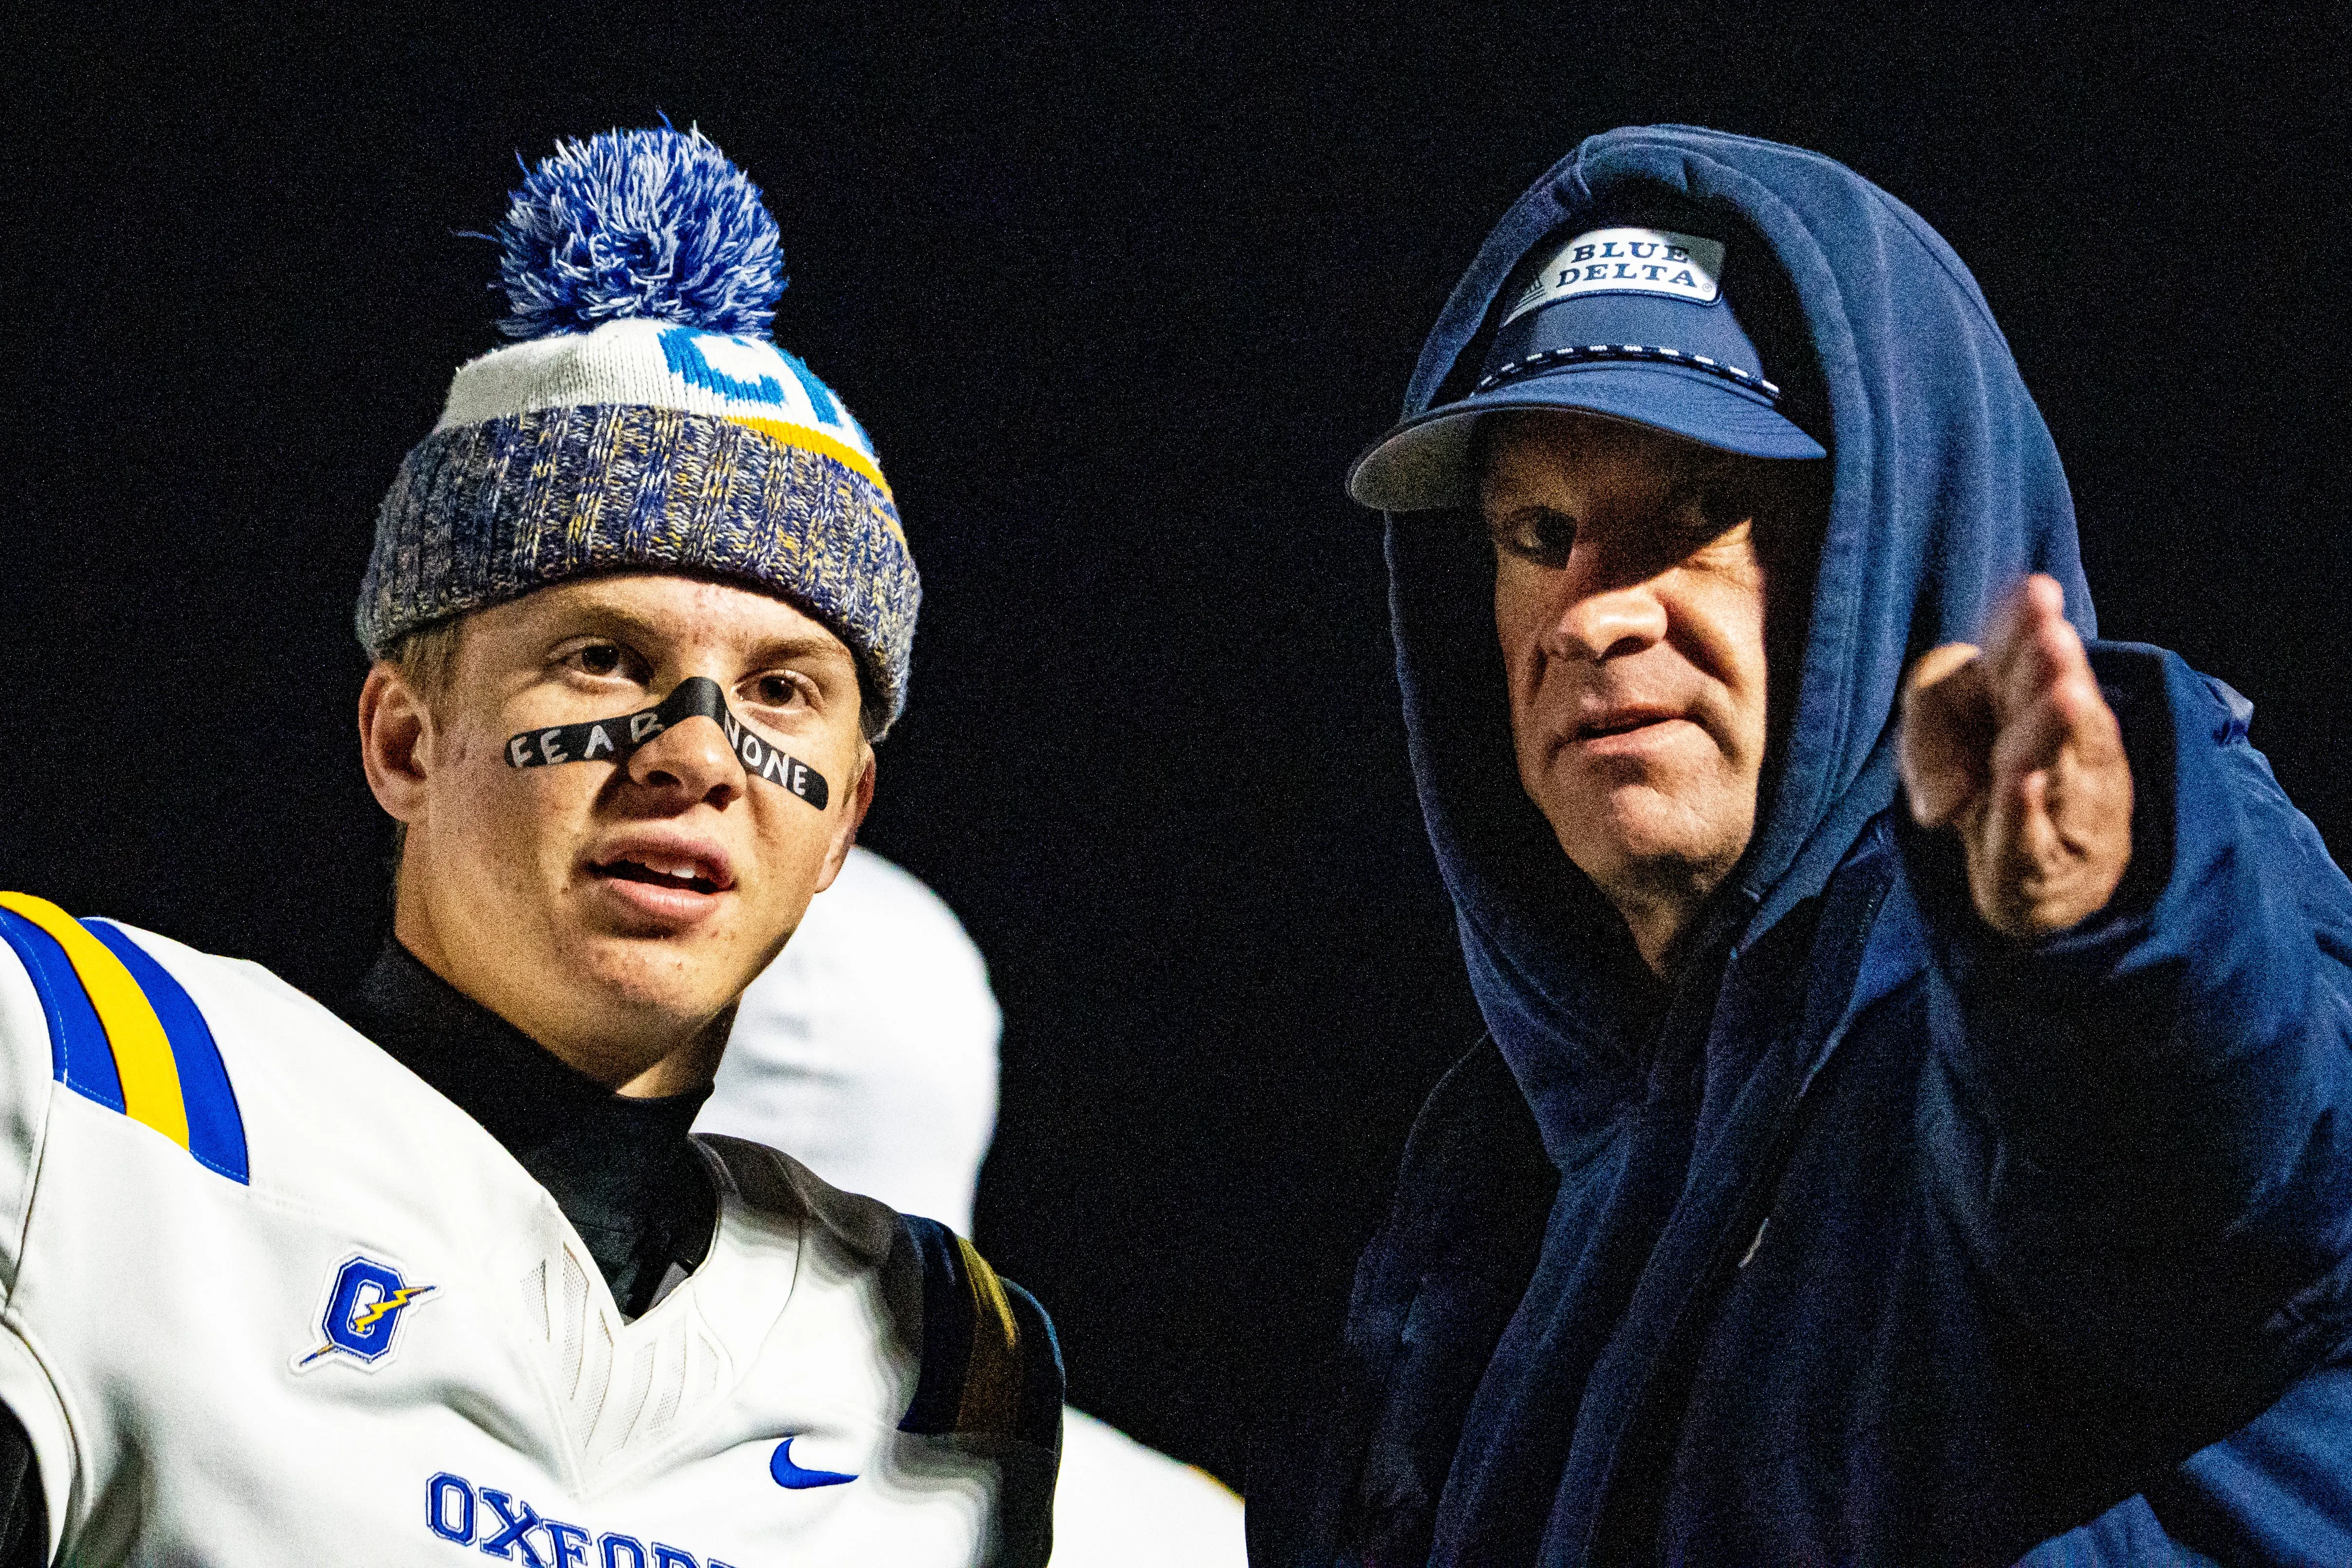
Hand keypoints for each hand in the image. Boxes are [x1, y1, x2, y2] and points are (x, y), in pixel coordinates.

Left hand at [1900, 575, 2133, 937]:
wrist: (2029, 870)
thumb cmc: (1981, 774)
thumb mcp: (1935, 730)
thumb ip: (1931, 718)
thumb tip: (1947, 779)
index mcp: (2028, 695)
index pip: (2025, 655)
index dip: (2028, 624)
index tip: (2036, 591)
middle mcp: (2062, 741)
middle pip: (2054, 701)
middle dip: (2051, 669)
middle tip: (2053, 636)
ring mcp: (2068, 799)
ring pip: (2060, 761)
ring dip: (2054, 730)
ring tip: (2065, 693)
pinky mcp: (2047, 858)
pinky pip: (2033, 832)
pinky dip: (2025, 808)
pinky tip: (2022, 781)